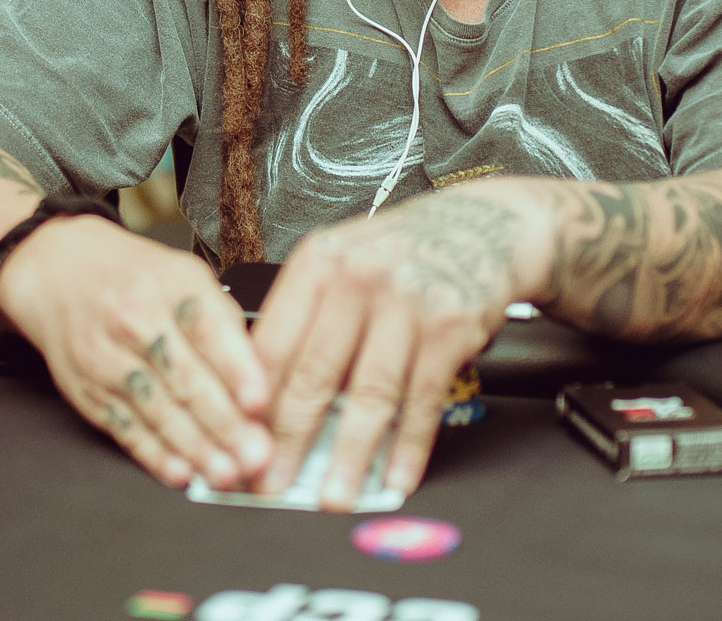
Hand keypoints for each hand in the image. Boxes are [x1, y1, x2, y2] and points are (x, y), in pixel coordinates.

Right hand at [0, 216, 271, 491]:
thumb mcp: (185, 275)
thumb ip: (223, 320)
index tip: (260, 402)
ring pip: (158, 409)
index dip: (237, 369)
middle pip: (186, 379)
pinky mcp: (90, 391)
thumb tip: (262, 370)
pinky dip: (154, 454)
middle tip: (256, 455)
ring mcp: (109, 359)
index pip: (209, 330)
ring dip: (195, 447)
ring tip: (225, 472)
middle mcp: (138, 322)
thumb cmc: (136, 277)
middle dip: (225, 423)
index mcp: (172, 286)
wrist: (61, 274)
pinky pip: (126, 428)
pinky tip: (179, 471)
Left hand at [250, 186, 528, 509]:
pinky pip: (422, 399)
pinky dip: (409, 445)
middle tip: (272, 484)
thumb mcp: (341, 262)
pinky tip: (395, 475)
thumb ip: (304, 318)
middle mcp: (359, 279)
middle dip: (289, 441)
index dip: (251, 403)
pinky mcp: (450, 328)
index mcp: (318, 263)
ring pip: (369, 394)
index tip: (240, 445)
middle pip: (314, 374)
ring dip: (348, 455)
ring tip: (333, 495)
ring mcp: (407, 304)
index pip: (272, 343)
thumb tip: (265, 398)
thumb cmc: (399, 254)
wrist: (481, 225)